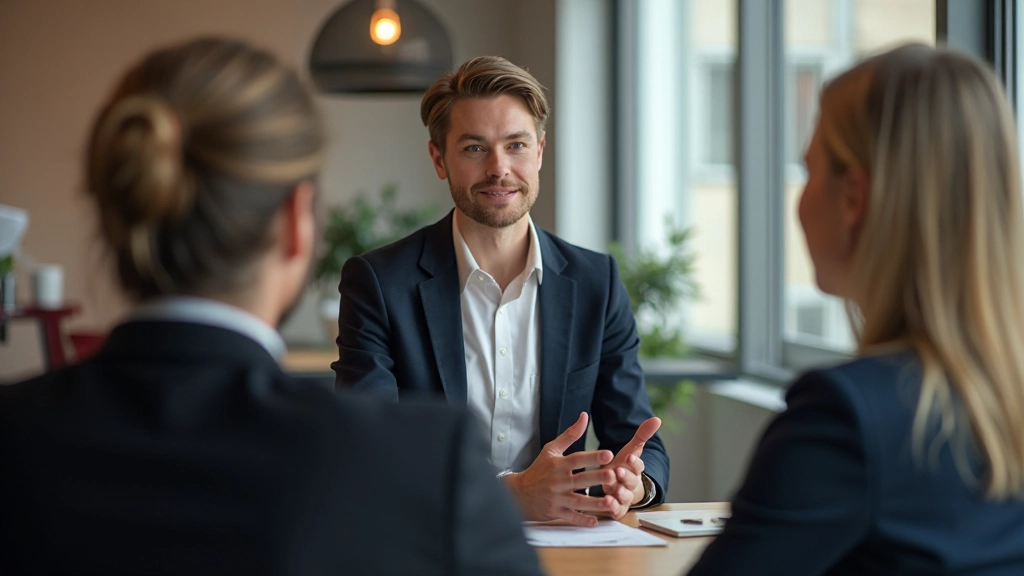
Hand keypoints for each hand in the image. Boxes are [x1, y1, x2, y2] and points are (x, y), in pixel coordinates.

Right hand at [502, 412, 619, 526]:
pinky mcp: (555, 512)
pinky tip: (595, 521)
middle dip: (597, 478)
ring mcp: (557, 498)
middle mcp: (558, 481)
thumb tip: (585, 416)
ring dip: (595, 503)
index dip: (592, 456)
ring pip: (578, 501)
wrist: (519, 493)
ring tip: (611, 503)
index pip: (577, 459)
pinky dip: (582, 520)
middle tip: (614, 476)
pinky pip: (571, 517)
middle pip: (580, 480)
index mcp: (558, 464)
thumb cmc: (539, 469)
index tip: (608, 454)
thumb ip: (570, 434)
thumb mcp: (551, 450)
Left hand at [600, 416, 660, 518]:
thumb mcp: (631, 450)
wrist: (620, 487)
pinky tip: (607, 505)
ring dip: (619, 493)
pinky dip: (613, 508)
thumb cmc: (624, 466)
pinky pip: (617, 510)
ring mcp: (625, 497)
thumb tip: (657, 418)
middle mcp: (631, 484)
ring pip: (624, 496)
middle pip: (631, 481)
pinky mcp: (618, 509)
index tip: (629, 457)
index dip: (634, 462)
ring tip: (613, 490)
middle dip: (625, 476)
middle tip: (618, 471)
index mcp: (635, 470)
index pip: (638, 465)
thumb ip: (642, 436)